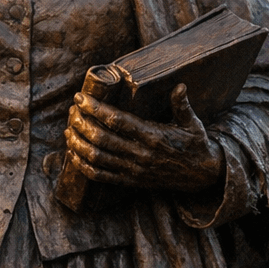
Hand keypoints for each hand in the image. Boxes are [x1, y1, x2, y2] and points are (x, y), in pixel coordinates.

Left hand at [64, 84, 222, 191]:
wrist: (200, 176)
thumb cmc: (194, 145)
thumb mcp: (193, 124)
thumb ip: (182, 105)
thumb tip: (180, 86)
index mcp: (153, 136)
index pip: (118, 121)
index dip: (96, 108)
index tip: (81, 97)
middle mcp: (140, 154)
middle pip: (102, 138)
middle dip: (82, 123)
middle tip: (72, 111)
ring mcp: (133, 170)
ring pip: (97, 158)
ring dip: (78, 144)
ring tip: (68, 129)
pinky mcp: (130, 181)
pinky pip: (101, 176)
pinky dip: (83, 166)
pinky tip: (73, 154)